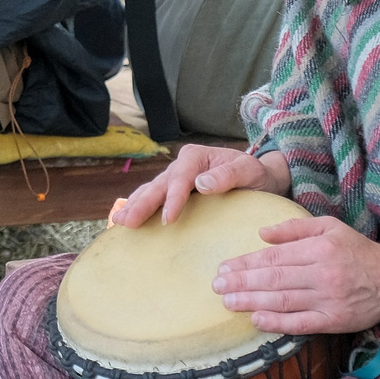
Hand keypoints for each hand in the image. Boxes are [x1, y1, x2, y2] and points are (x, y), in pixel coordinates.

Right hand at [108, 142, 288, 228]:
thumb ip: (228, 175)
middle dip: (142, 204)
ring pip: (151, 191)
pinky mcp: (174, 190)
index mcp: (196, 157)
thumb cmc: (255, 174)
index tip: (168, 219)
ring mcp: (175, 178)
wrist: (259, 177)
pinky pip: (154, 198)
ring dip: (135, 206)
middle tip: (128, 222)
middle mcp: (181, 165)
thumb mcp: (248, 171)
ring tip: (120, 222)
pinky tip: (127, 218)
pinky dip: (140, 207)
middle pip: (158, 185)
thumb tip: (201, 184)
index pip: (180, 178)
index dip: (172, 198)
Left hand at [211, 216, 379, 335]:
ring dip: (251, 302)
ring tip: (227, 302)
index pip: (275, 256)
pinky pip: (300, 323)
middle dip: (241, 283)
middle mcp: (322, 274)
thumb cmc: (357, 251)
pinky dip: (276, 323)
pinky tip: (256, 320)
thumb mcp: (330, 228)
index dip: (247, 263)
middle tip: (216, 286)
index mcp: (319, 248)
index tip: (225, 267)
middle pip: (274, 279)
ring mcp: (328, 300)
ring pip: (283, 301)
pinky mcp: (334, 321)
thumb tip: (262, 233)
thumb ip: (295, 228)